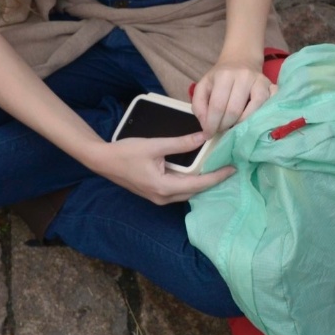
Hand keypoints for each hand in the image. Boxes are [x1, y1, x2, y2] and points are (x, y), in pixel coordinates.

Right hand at [96, 132, 233, 204]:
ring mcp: (158, 198)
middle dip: (212, 180)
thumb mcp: (155, 145)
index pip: (198, 184)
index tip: (232, 168)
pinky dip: (190, 181)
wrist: (103, 161)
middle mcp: (163, 198)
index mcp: (164, 187)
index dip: (217, 176)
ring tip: (217, 169)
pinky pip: (178, 190)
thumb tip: (204, 136)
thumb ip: (180, 142)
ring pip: (186, 192)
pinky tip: (197, 171)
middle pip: (194, 191)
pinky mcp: (155, 193)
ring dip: (201, 182)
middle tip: (229, 168)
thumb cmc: (126, 152)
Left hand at [192, 61, 272, 135]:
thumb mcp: (203, 86)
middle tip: (221, 130)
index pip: (217, 106)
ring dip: (242, 124)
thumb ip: (198, 106)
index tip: (209, 134)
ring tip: (234, 126)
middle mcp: (244, 76)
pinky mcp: (272, 87)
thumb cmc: (220, 77)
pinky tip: (252, 119)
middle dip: (225, 126)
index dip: (212, 124)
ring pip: (253, 111)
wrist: (241, 60)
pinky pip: (269, 106)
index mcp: (224, 75)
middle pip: (234, 111)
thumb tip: (206, 127)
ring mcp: (260, 81)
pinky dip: (261, 116)